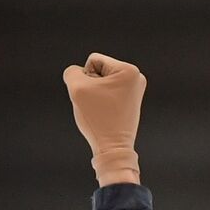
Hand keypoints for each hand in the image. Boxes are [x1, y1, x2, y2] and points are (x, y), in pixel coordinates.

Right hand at [63, 52, 145, 185]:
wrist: (112, 149)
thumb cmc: (97, 119)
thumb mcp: (77, 88)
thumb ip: (72, 72)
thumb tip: (78, 73)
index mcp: (129, 70)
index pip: (93, 60)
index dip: (85, 78)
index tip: (94, 97)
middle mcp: (137, 77)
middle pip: (99, 71)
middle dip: (92, 86)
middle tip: (98, 106)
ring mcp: (135, 91)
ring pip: (102, 83)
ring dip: (95, 95)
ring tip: (102, 110)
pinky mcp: (131, 102)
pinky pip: (108, 94)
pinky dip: (102, 103)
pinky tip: (105, 115)